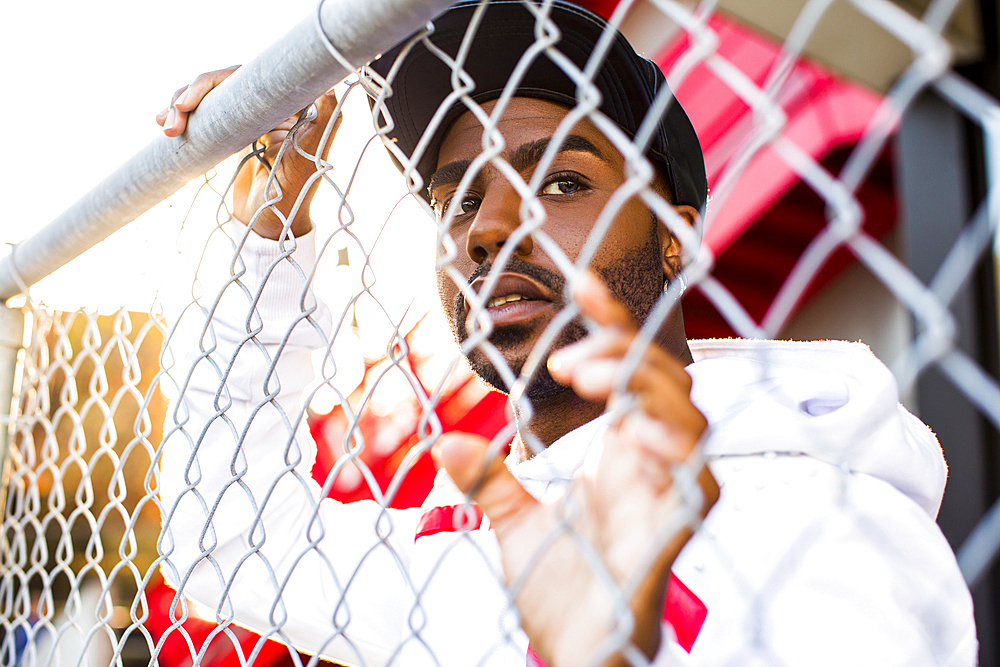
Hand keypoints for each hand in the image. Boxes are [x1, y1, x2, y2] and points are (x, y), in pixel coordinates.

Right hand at [156, 67, 340, 239]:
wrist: (267, 227)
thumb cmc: (292, 197)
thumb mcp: (308, 158)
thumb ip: (323, 121)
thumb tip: (332, 83)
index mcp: (290, 106)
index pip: (245, 76)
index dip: (213, 82)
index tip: (188, 102)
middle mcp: (270, 106)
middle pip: (222, 82)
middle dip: (191, 95)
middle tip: (173, 119)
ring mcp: (249, 118)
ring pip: (210, 96)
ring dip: (181, 105)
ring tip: (167, 128)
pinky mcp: (233, 131)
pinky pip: (205, 114)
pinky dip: (183, 115)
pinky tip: (163, 123)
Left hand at [433, 273, 717, 666]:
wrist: (579, 658)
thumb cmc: (562, 595)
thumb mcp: (515, 527)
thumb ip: (488, 481)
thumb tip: (444, 440)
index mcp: (622, 456)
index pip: (628, 373)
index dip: (612, 324)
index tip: (580, 282)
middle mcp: (652, 467)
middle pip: (664, 381)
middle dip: (622, 352)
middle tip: (567, 361)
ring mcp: (670, 496)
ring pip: (690, 417)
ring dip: (644, 386)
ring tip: (588, 377)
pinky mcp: (676, 532)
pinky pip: (696, 481)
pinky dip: (675, 449)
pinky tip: (638, 434)